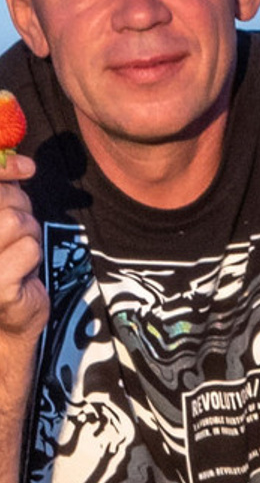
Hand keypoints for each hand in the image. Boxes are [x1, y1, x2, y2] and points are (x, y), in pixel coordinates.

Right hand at [0, 152, 44, 348]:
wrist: (6, 319)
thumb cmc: (4, 264)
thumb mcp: (1, 222)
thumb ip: (4, 192)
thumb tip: (22, 163)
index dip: (4, 169)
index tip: (27, 167)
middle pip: (5, 201)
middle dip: (21, 209)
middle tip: (19, 229)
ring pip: (19, 222)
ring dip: (30, 235)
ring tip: (19, 252)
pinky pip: (30, 248)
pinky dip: (34, 256)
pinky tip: (23, 270)